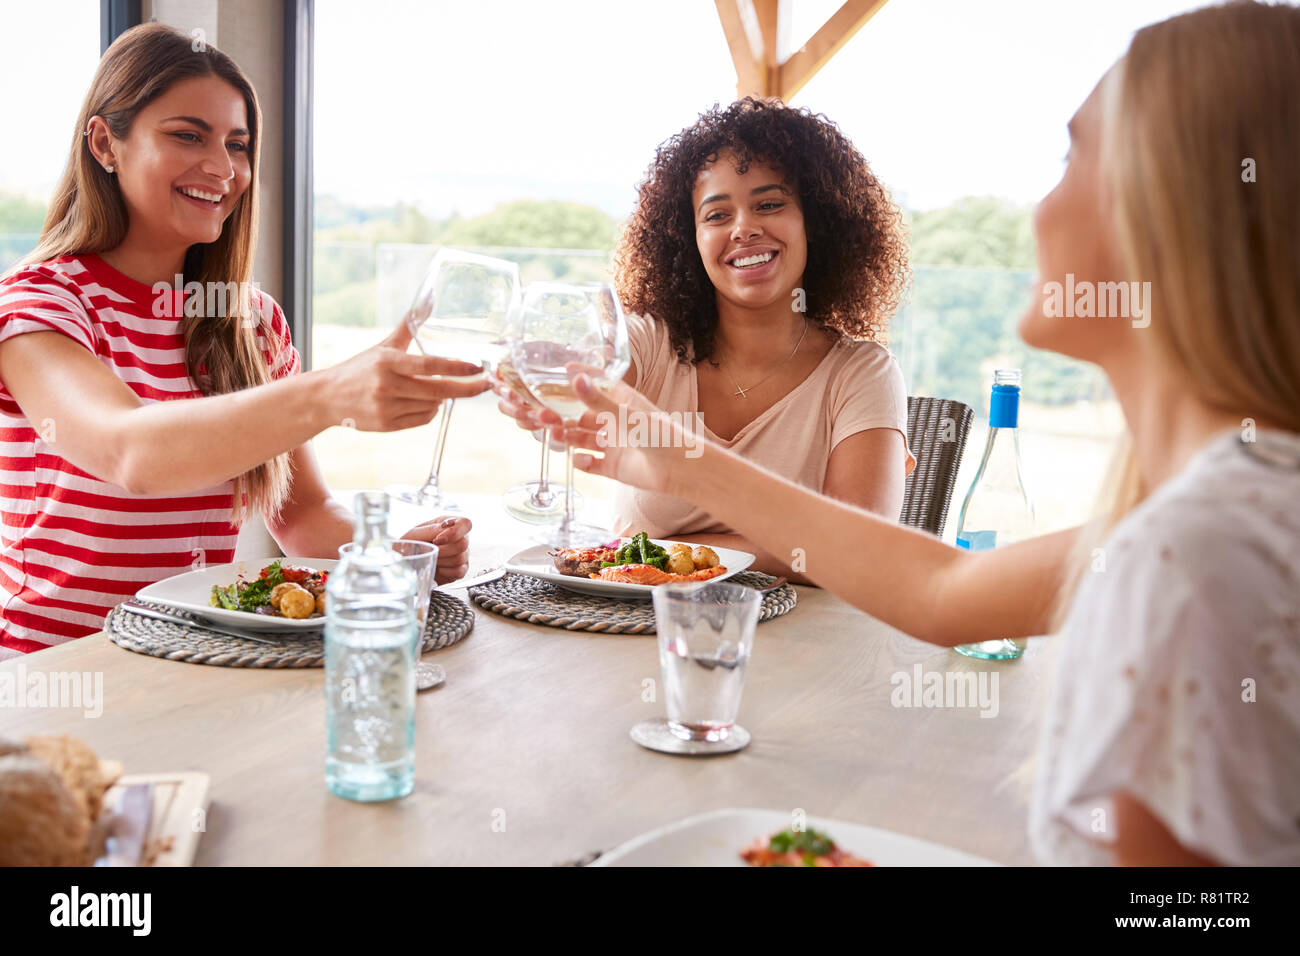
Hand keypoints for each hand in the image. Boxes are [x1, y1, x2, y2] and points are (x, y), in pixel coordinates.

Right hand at [324, 323, 490, 431]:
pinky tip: (428, 402)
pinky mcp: (387, 425)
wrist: (327, 397)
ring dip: (444, 398)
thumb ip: (407, 326)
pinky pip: (423, 419)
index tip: (478, 367)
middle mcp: (387, 385)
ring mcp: (387, 407)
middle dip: (466, 389)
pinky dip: (432, 411)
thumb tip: (427, 300)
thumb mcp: (383, 346)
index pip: (430, 365)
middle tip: (486, 384)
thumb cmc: (360, 368)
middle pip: (438, 390)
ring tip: (445, 389)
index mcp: (387, 362)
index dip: (457, 367)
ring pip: (432, 406)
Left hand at [399, 515, 471, 583]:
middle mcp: (459, 537)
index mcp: (450, 523)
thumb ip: (431, 530)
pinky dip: (445, 572)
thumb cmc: (410, 544)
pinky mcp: (460, 568)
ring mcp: (462, 553)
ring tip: (431, 558)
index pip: (465, 524)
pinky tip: (437, 567)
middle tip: (430, 551)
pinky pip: (459, 572)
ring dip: (442, 560)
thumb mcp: (415, 534)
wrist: (405, 560)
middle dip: (442, 550)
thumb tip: (444, 530)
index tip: (437, 540)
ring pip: (460, 558)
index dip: (454, 532)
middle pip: (463, 543)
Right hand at [557, 366, 702, 495]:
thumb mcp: (626, 414)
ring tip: (556, 436)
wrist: (680, 469)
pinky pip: (590, 463)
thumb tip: (576, 378)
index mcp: (621, 401)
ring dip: (567, 437)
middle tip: (544, 414)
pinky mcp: (612, 466)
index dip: (580, 377)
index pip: (596, 384)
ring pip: (581, 438)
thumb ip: (598, 400)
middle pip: (581, 415)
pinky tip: (580, 459)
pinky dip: (581, 462)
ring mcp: (613, 444)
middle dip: (562, 415)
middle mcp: (615, 421)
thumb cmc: (661, 435)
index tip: (561, 369)